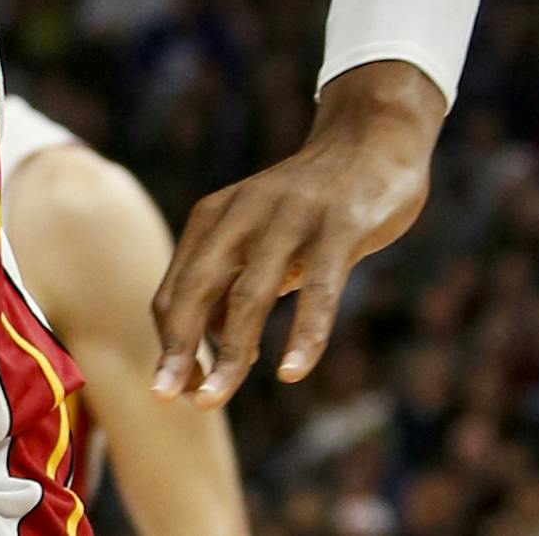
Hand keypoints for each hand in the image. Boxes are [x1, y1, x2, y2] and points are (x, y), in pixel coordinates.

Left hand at [149, 61, 442, 408]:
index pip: (176, 289)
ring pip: (250, 295)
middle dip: (179, 348)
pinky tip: (290, 372)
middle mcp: (241, 215)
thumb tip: (215, 345)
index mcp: (213, 219)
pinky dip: (303, 334)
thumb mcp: (261, 238)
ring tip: (214, 397)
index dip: (171, 341)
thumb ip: (237, 282)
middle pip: (197, 290)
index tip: (173, 388)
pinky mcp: (339, 226)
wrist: (368, 140)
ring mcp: (289, 219)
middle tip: (170, 398)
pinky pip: (320, 289)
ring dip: (230, 354)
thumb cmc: (310, 204)